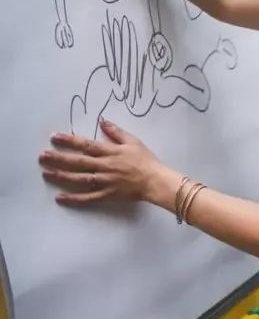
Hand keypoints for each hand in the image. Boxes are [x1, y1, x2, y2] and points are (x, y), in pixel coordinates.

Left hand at [39, 119, 162, 204]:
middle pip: (78, 162)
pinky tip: (59, 198)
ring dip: (61, 176)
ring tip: (46, 173)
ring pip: (79, 179)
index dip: (69, 141)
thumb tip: (102, 120)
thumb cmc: (146, 160)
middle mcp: (105, 166)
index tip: (54, 137)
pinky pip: (88, 197)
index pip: (86, 145)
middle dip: (59, 158)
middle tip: (42, 156)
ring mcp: (105, 182)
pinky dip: (74, 198)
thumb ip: (116, 132)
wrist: (155, 181)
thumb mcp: (133, 141)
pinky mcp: (107, 194)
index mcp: (110, 152)